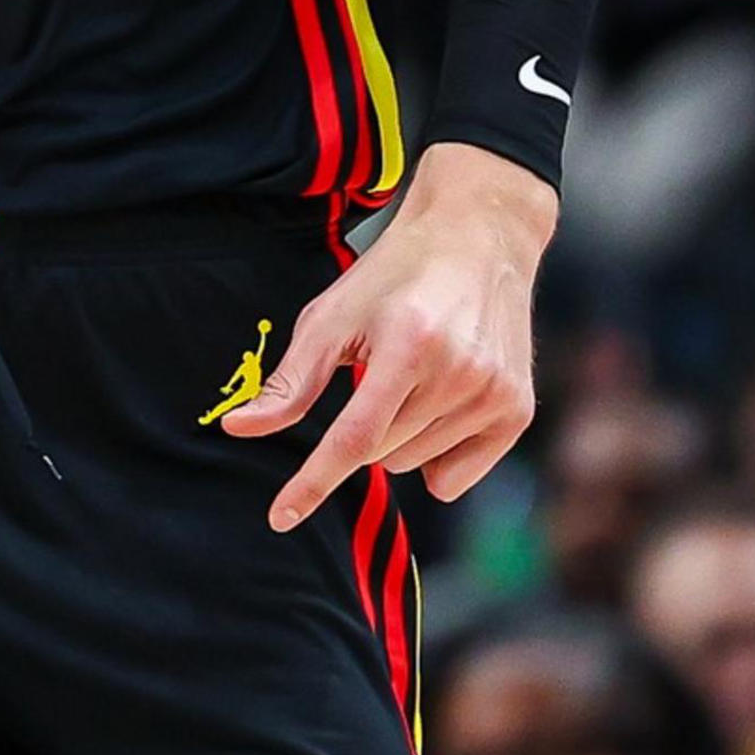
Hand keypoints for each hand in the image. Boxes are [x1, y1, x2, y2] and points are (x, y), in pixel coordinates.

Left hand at [222, 141, 552, 528]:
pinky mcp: (517, 411)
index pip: (354, 438)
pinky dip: (436, 455)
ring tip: (415, 376)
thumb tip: (238, 428)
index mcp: (409, 344)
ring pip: (413, 466)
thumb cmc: (396, 275)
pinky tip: (443, 402)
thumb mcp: (334, 316)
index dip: (313, 482)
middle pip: (378, 454)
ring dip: (399, 436)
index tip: (280, 517)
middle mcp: (459, 374)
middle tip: (378, 371)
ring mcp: (494, 395)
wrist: (478, 237)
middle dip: (363, 426)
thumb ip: (290, 381)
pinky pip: (454, 479)